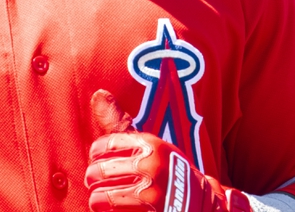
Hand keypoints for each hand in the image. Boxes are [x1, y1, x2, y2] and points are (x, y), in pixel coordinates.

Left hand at [84, 89, 249, 211]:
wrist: (201, 203)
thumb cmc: (168, 171)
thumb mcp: (150, 145)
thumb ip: (120, 123)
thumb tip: (98, 94)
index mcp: (150, 145)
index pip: (105, 145)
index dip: (96, 154)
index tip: (99, 159)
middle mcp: (151, 166)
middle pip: (99, 171)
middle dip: (93, 177)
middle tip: (96, 180)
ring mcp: (151, 193)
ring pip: (100, 195)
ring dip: (98, 197)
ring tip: (102, 196)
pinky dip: (106, 210)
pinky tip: (112, 208)